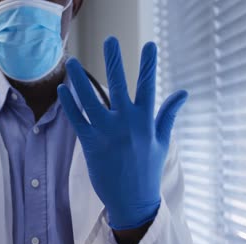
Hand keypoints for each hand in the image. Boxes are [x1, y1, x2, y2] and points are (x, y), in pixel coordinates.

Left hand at [58, 37, 186, 229]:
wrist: (132, 200)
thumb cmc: (148, 169)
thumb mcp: (162, 141)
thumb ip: (168, 114)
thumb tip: (183, 93)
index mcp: (146, 121)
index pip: (149, 86)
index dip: (149, 64)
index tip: (149, 45)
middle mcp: (126, 123)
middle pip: (118, 84)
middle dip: (114, 60)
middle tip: (109, 41)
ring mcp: (106, 132)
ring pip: (90, 99)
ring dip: (80, 79)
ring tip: (71, 62)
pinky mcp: (90, 143)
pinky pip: (76, 119)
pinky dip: (68, 104)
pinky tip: (62, 90)